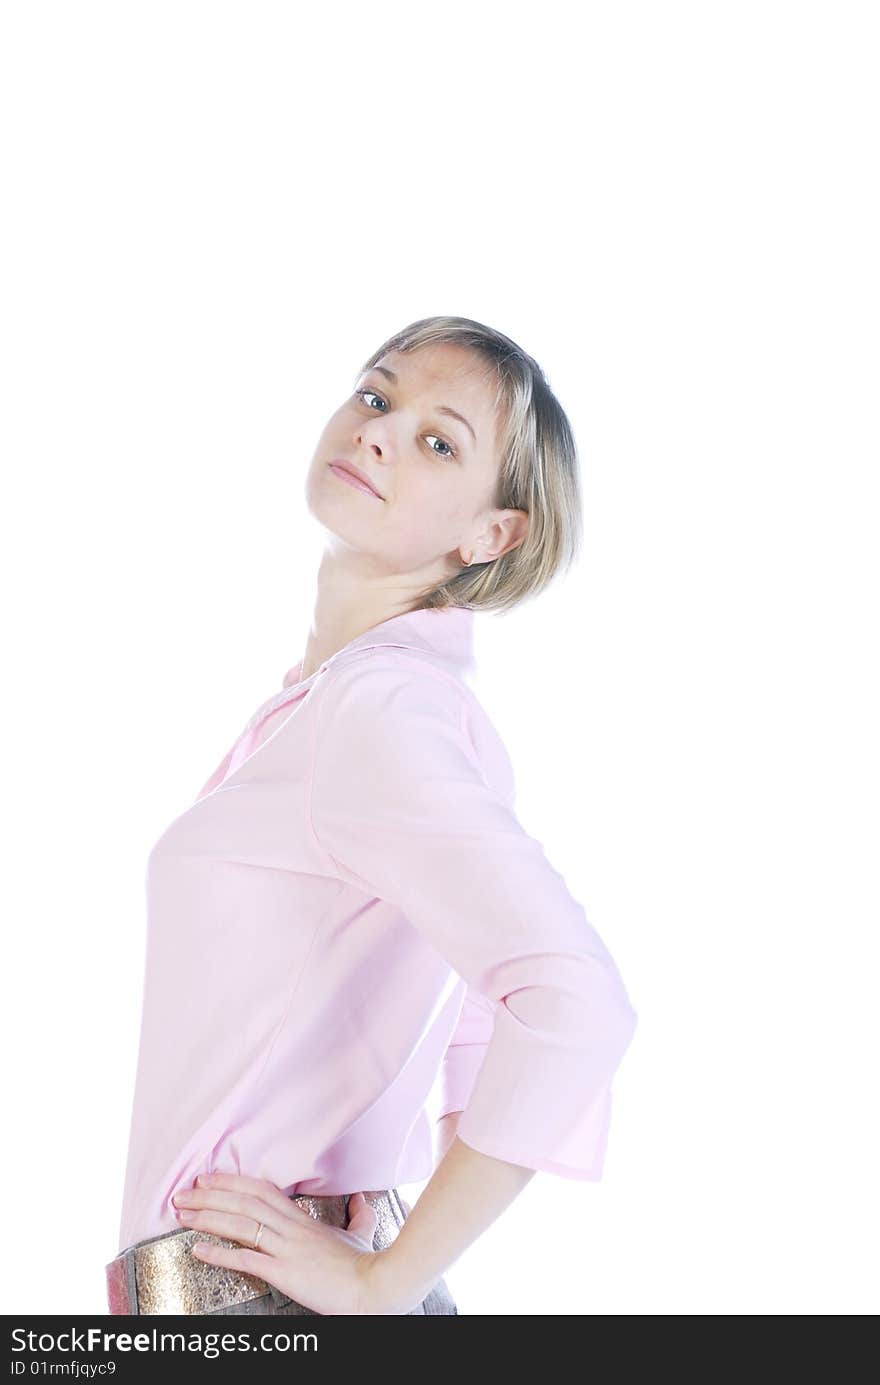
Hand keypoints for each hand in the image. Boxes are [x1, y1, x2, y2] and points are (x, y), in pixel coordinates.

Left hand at [171, 1173, 401, 1315]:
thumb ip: (359, 1214)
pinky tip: (199, 1250)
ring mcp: (286, 1249)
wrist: (375, 1284)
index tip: (209, 1179)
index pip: (261, 1191)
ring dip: (208, 1218)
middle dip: (210, 1196)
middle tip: (184, 1193)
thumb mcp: (362, 1233)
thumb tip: (361, 1200)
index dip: (232, 1182)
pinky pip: (246, 1259)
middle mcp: (291, 1228)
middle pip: (244, 1202)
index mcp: (303, 1219)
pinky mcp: (285, 1272)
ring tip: (184, 1214)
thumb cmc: (367, 1263)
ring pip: (241, 1224)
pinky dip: (219, 1254)